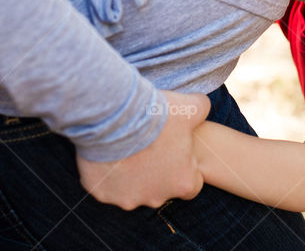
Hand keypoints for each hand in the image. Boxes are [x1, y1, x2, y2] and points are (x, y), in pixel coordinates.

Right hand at [76, 90, 210, 209]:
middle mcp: (156, 197)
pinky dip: (108, 172)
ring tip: (127, 147)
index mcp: (182, 182)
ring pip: (132, 189)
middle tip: (148, 145)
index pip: (191, 183)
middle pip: (161, 188)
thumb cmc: (156, 115)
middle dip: (156, 170)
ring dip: (131, 173)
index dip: (185, 166)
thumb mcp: (190, 106)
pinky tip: (109, 152)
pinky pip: (107, 185)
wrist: (114, 117)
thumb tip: (201, 107)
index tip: (175, 151)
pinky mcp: (103, 194)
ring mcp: (127, 199)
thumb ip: (201, 109)